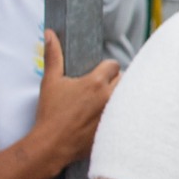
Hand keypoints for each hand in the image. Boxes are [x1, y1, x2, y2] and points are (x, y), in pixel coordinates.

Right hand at [28, 32, 120, 171]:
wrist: (52, 145)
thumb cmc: (50, 114)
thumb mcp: (50, 81)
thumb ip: (53, 55)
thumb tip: (50, 34)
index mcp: (96, 82)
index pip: (113, 65)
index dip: (105, 68)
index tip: (97, 74)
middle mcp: (109, 96)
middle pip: (125, 79)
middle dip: (115, 81)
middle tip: (101, 88)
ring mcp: (115, 113)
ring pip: (129, 96)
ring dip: (120, 96)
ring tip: (105, 101)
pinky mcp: (117, 127)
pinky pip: (128, 114)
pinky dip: (122, 113)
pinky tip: (111, 116)